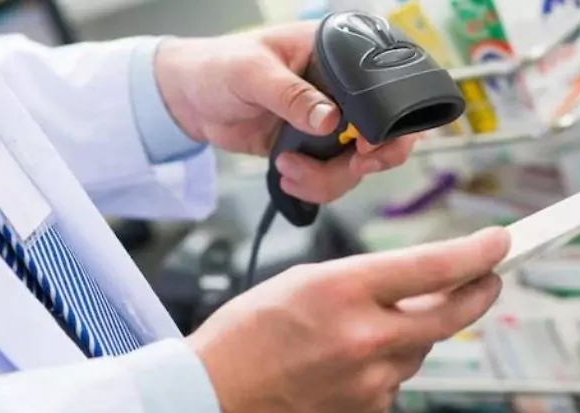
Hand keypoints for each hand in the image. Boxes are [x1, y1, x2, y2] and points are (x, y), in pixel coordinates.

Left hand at [154, 23, 417, 203]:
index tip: (367, 147)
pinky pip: (331, 179)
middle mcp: (341, 92)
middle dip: (365, 161)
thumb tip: (329, 119)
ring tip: (288, 167)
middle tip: (350, 167)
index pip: (384, 88)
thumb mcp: (252, 72)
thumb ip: (290, 94)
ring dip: (327, 179)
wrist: (190, 100)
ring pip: (356, 166)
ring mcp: (330, 125)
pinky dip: (313, 187)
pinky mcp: (313, 150)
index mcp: (336, 57)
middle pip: (384, 135)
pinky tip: (287, 175)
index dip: (389, 123)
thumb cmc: (219, 66)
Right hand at [186, 227, 509, 412]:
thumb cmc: (244, 337)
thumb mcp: (302, 282)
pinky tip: (348, 361)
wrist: (214, 398)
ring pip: (419, 349)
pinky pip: (395, 379)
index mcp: (343, 291)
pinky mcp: (368, 412)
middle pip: (450, 315)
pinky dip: (386, 365)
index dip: (476, 252)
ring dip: (413, 333)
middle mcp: (365, 338)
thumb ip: (366, 281)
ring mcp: (370, 382)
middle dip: (478, 292)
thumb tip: (415, 285)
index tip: (497, 243)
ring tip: (366, 328)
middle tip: (489, 279)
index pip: (434, 266)